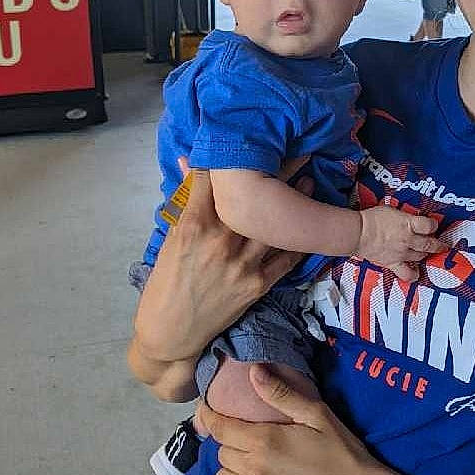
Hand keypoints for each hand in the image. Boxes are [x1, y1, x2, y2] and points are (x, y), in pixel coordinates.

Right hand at [133, 159, 308, 362]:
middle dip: (276, 172)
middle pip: (254, 198)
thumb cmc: (165, 284)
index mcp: (194, 226)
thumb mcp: (170, 239)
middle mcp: (222, 242)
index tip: (248, 141)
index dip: (232, 160)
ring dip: (296, 203)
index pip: (217, 181)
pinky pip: (286, 259)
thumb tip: (188, 161)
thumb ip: (186, 201)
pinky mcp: (258, 285)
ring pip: (276, 225)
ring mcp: (243, 264)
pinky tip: (310, 224)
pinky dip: (299, 241)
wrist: (171, 333)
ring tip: (310, 183)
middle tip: (296, 150)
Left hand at [202, 366, 389, 474]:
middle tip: (250, 438)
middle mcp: (255, 470)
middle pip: (223, 452)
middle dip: (231, 442)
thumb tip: (253, 371)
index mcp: (265, 441)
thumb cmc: (344, 454)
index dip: (208, 416)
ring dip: (231, 469)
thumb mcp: (318, 416)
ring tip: (248, 464)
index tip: (204, 409)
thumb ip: (282, 394)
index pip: (221, 427)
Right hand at [354, 205, 443, 280]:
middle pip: (429, 243)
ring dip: (425, 254)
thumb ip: (404, 217)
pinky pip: (406, 273)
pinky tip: (416, 274)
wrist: (358, 233)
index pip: (429, 225)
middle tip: (440, 244)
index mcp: (408, 224)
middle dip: (437, 244)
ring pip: (420, 256)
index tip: (433, 225)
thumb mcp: (392, 211)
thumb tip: (411, 220)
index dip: (433, 225)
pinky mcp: (393, 263)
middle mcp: (408, 239)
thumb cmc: (371, 219)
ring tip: (424, 252)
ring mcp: (401, 253)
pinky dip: (413, 275)